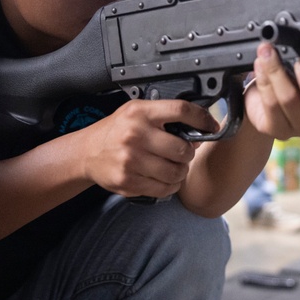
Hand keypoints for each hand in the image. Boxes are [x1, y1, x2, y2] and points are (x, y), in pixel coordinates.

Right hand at [77, 99, 218, 199]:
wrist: (87, 152)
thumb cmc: (116, 130)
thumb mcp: (137, 112)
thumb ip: (164, 117)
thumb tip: (198, 130)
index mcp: (141, 113)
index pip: (181, 110)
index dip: (202, 118)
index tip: (212, 125)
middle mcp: (136, 135)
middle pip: (183, 149)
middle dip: (188, 153)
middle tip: (182, 153)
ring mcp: (131, 160)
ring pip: (176, 172)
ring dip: (180, 172)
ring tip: (173, 167)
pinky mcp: (128, 181)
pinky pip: (163, 189)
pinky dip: (170, 186)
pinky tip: (164, 179)